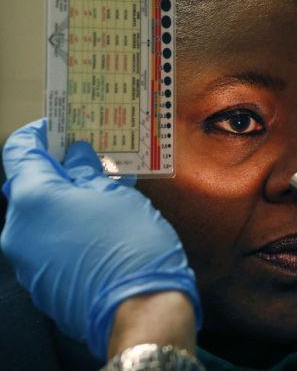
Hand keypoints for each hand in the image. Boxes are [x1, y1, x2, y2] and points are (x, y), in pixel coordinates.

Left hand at [1, 119, 200, 359]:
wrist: (141, 308)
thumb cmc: (130, 245)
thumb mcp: (115, 194)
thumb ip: (88, 170)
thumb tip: (77, 155)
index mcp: (32, 199)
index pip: (19, 151)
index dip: (40, 132)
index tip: (64, 124)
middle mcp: (18, 229)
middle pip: (30, 184)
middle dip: (59, 167)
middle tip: (94, 157)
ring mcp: (27, 259)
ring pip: (41, 214)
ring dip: (67, 197)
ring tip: (105, 191)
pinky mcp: (42, 281)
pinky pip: (49, 241)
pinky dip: (68, 224)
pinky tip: (101, 224)